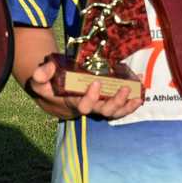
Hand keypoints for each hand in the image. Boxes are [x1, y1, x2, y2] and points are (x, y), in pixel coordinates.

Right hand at [24, 57, 142, 120]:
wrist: (57, 96)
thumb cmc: (50, 87)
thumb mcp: (41, 81)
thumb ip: (41, 75)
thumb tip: (47, 70)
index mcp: (74, 103)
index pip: (84, 106)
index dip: (91, 97)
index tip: (96, 82)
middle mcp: (90, 107)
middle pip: (105, 112)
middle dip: (116, 103)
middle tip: (124, 89)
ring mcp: (100, 105)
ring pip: (116, 112)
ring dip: (128, 105)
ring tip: (138, 95)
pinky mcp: (107, 100)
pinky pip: (122, 106)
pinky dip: (132, 101)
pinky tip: (140, 91)